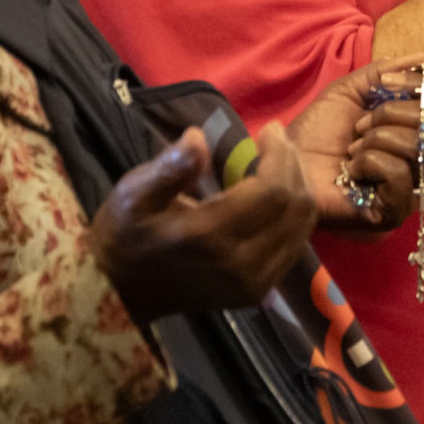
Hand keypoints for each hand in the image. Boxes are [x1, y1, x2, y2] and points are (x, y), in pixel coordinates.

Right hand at [90, 124, 318, 324]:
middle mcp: (242, 265)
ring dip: (298, 187)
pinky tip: (277, 194)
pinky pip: (295, 245)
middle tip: (276, 140)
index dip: (280, 155)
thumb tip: (200, 137)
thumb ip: (169, 168)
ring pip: (302, 226)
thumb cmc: (125, 237)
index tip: (269, 129)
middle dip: (293, 165)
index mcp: (211, 237)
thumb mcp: (132, 195)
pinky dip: (295, 214)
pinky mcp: (259, 292)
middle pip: (296, 206)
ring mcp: (254, 283)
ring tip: (278, 161)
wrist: (121, 294)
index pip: (273, 191)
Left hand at [292, 56, 423, 233]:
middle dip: (392, 113)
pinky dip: (370, 163)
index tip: (385, 83)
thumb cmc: (316, 133)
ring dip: (375, 139)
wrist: (288, 164)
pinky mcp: (395, 209)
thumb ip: (383, 73)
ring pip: (416, 145)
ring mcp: (410, 186)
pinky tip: (353, 172)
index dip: (421, 86)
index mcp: (412, 129)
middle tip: (359, 124)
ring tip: (352, 150)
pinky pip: (400, 172)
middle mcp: (418, 158)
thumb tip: (423, 58)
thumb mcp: (349, 92)